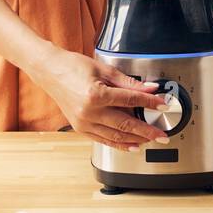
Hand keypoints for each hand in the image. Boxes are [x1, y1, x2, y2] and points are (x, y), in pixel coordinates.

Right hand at [34, 49, 172, 149]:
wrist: (50, 71)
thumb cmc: (73, 66)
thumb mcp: (104, 69)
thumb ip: (128, 82)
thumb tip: (149, 88)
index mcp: (96, 94)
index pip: (131, 100)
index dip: (150, 103)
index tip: (162, 104)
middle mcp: (89, 112)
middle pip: (125, 124)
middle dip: (147, 131)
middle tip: (163, 135)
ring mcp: (84, 123)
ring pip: (116, 136)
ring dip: (136, 140)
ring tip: (151, 140)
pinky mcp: (80, 128)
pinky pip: (104, 140)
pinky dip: (120, 144)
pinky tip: (133, 145)